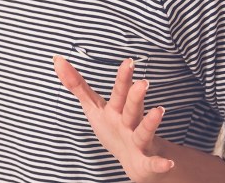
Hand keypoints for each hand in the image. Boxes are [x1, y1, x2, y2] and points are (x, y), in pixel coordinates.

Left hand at [53, 56, 174, 180]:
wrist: (135, 160)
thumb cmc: (113, 127)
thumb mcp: (93, 106)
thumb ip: (77, 84)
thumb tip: (57, 60)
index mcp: (117, 109)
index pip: (119, 91)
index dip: (122, 78)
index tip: (128, 62)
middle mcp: (129, 122)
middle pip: (131, 108)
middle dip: (136, 96)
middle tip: (143, 82)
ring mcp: (138, 141)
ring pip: (144, 132)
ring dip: (150, 123)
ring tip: (159, 111)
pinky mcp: (144, 161)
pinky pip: (152, 163)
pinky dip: (160, 164)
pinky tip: (167, 163)